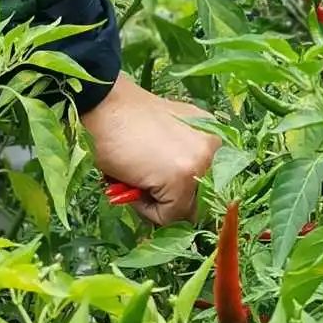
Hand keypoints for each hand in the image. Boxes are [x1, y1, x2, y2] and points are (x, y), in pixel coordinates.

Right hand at [80, 74, 218, 224]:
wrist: (107, 106)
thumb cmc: (130, 122)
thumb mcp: (171, 136)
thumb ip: (185, 160)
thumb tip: (187, 195)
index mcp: (214, 136)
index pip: (212, 185)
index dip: (186, 193)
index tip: (163, 187)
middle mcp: (215, 148)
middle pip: (203, 201)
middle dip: (175, 201)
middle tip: (149, 187)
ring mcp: (200, 163)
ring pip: (186, 212)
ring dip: (161, 206)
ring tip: (139, 183)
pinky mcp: (181, 179)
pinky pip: (168, 216)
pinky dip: (146, 209)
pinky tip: (134, 184)